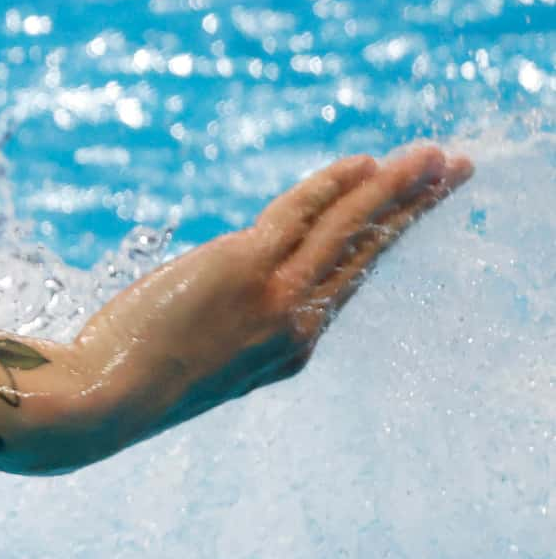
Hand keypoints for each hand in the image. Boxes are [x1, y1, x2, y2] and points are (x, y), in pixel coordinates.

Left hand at [12, 142, 471, 469]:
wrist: (103, 402)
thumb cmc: (127, 381)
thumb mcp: (196, 354)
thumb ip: (229, 320)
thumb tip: (226, 283)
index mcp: (287, 349)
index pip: (345, 280)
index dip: (380, 241)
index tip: (408, 213)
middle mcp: (297, 326)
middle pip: (367, 252)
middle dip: (415, 207)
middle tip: (455, 169)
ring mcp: (276, 298)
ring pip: (349, 228)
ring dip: (395, 187)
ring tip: (434, 156)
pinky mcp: (244, 269)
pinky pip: (300, 213)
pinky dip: (334, 184)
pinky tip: (365, 162)